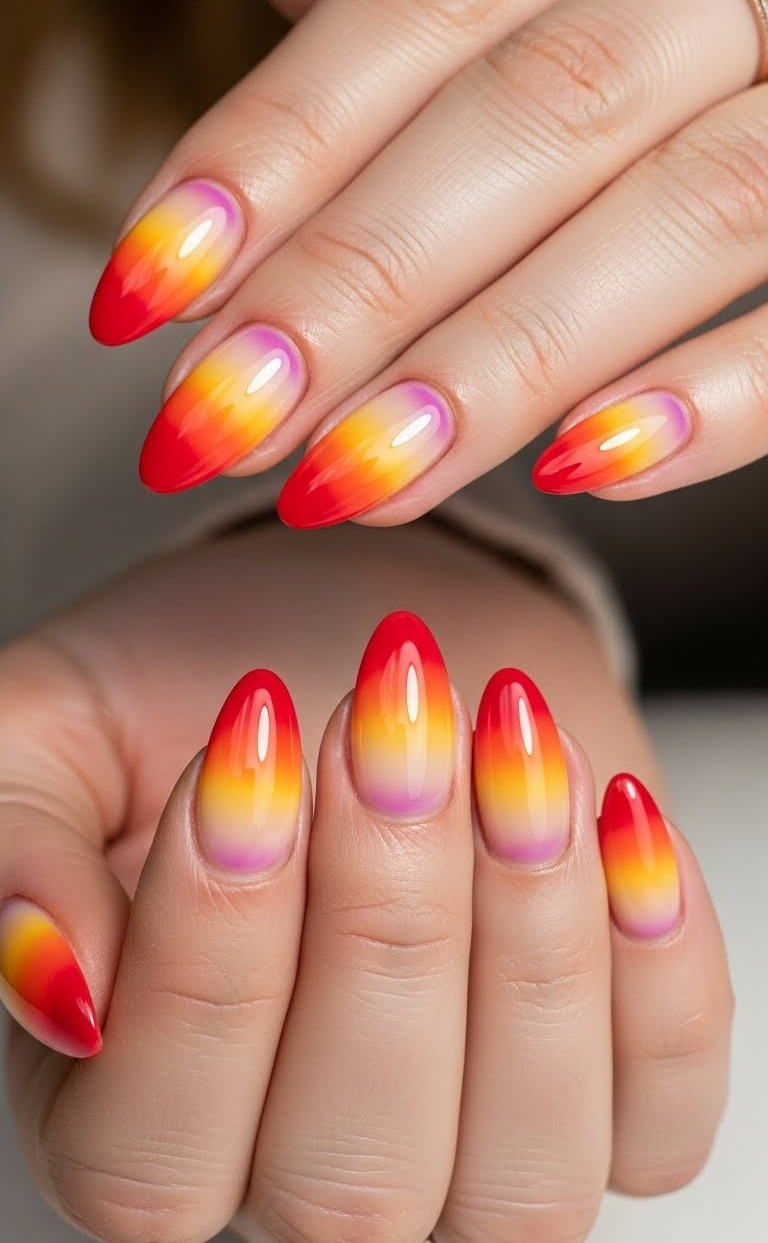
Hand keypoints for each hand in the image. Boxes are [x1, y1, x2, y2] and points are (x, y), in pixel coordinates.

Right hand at [0, 525, 731, 1241]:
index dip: (211, 958)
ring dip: (529, 938)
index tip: (246, 740)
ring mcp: (469, 1154)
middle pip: (349, 1183)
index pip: (148, 1153)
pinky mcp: (608, 1098)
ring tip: (507, 738)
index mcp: (129, 1105)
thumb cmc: (207, 682)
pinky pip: (663, 1120)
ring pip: (522, 1181)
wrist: (373, 645)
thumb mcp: (60, 721)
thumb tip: (51, 972)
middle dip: (384, 926)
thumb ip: (15, 836)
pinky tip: (612, 809)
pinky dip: (657, 968)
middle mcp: (300, 1172)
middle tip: (389, 719)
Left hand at [87, 0, 767, 512]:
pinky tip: (581, 467)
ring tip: (347, 480)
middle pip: (533, 117)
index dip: (272, 145)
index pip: (426, 0)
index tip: (148, 283)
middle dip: (358, 282)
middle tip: (221, 420)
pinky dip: (715, 398)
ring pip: (675, 218)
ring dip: (495, 365)